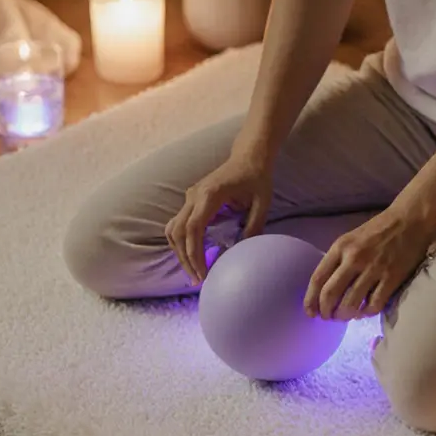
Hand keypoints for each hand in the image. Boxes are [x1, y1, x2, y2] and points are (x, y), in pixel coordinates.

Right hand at [165, 152, 272, 283]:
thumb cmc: (257, 177)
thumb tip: (245, 252)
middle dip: (186, 259)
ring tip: (194, 272)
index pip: (193, 229)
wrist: (249, 155)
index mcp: (210, 195)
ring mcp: (190, 197)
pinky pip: (178, 224)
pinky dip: (181, 243)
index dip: (194, 253)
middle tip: (198, 280)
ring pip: (173, 229)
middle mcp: (194, 195)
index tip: (203, 272)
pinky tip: (192, 257)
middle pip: (178, 232)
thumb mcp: (263, 202)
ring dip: (180, 252)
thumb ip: (254, 226)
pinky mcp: (191, 201)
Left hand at [304, 205, 435, 320]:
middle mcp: (354, 259)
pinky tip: (364, 312)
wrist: (409, 220)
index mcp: (340, 247)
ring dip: (344, 315)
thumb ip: (338, 259)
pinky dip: (366, 313)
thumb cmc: (378, 229)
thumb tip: (326, 288)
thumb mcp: (350, 238)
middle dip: (326, 311)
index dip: (310, 299)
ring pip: (350, 303)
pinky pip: (374, 304)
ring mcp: (373, 269)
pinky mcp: (391, 278)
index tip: (310, 312)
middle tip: (328, 317)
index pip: (317, 278)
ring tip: (344, 317)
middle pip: (330, 294)